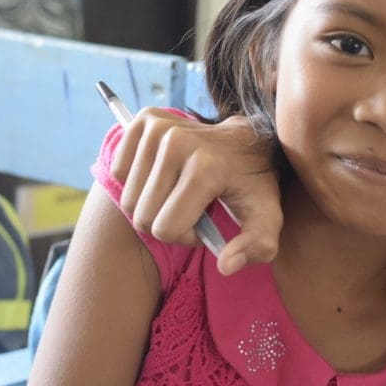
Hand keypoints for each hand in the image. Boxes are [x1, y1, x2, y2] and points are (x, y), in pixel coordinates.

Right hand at [111, 109, 281, 274]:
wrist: (247, 139)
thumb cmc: (253, 184)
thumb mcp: (266, 217)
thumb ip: (257, 246)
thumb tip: (226, 265)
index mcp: (205, 169)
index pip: (166, 229)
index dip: (186, 237)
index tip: (206, 221)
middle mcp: (177, 143)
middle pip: (142, 215)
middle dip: (167, 222)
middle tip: (193, 206)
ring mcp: (158, 127)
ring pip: (128, 197)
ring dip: (153, 202)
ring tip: (182, 189)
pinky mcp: (145, 119)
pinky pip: (119, 171)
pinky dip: (139, 180)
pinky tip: (166, 172)